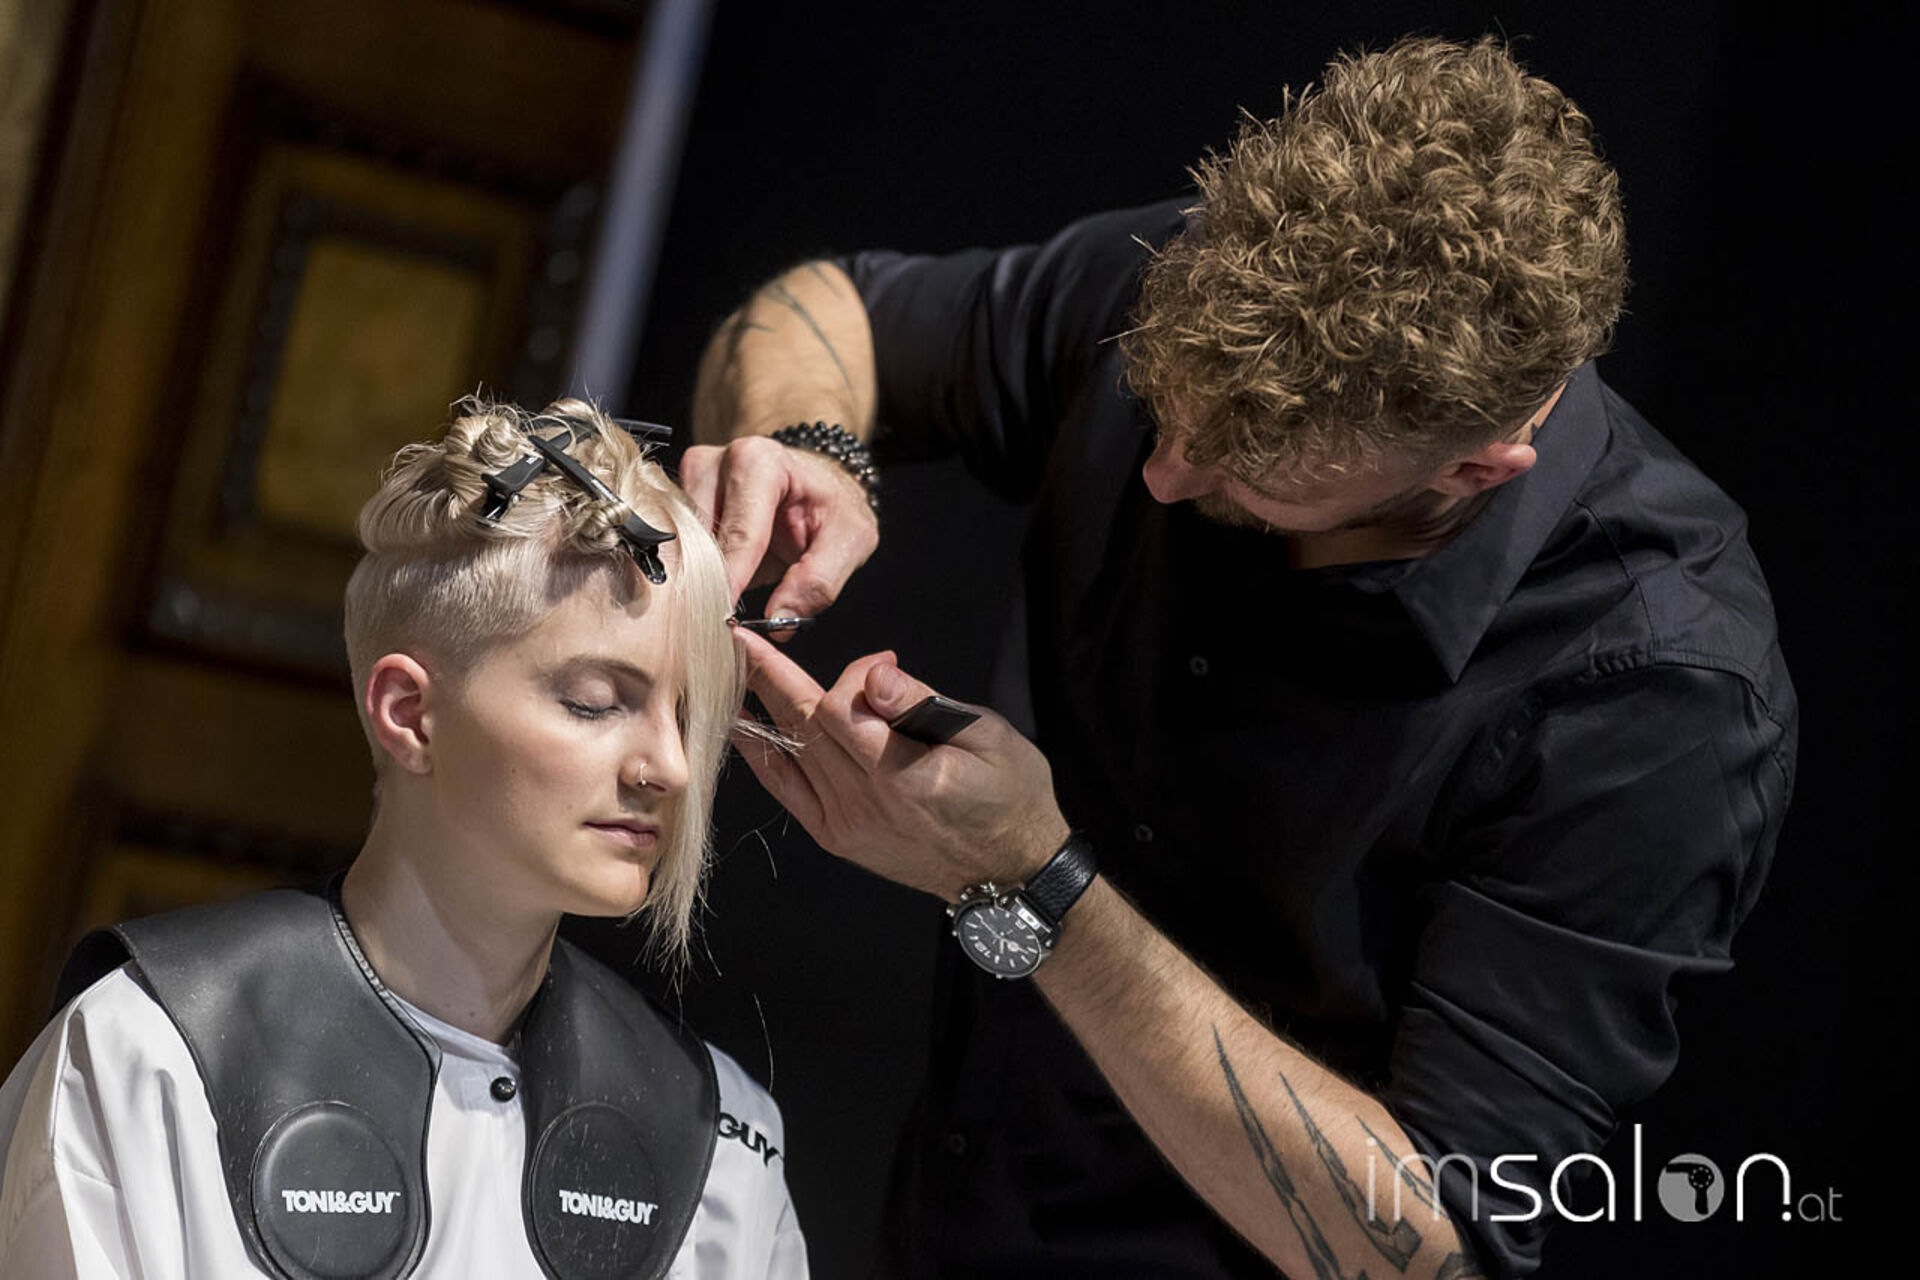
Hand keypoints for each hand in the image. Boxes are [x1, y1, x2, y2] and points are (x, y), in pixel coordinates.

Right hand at [680, 436, 879, 629]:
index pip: (739, 534)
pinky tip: (708, 590)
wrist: (818, 484)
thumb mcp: (850, 540)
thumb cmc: (834, 506)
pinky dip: (691, 572)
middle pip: (698, 539)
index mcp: (759, 462)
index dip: (732, 581)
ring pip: (678, 545)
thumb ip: (819, 581)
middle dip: (710, 583)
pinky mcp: (678, 498)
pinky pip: (674, 545)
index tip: (724, 618)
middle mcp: (715, 463)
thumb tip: (778, 621)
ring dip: (697, 579)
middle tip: (723, 622)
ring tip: (720, 605)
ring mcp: (691, 480)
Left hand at [730, 626, 1070, 898]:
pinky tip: (742, 724)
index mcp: (905, 776)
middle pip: (802, 726)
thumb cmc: (1010, 796)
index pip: (842, 708)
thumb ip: (923, 702)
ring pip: (790, 752)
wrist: (1009, 871)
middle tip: (742, 637)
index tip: (882, 664)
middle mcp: (865, 803)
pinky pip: (786, 789)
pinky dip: (762, 754)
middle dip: (770, 676)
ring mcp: (846, 824)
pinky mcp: (837, 837)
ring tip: (735, 667)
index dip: (853, 675)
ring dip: (761, 707)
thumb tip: (875, 674)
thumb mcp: (988, 736)